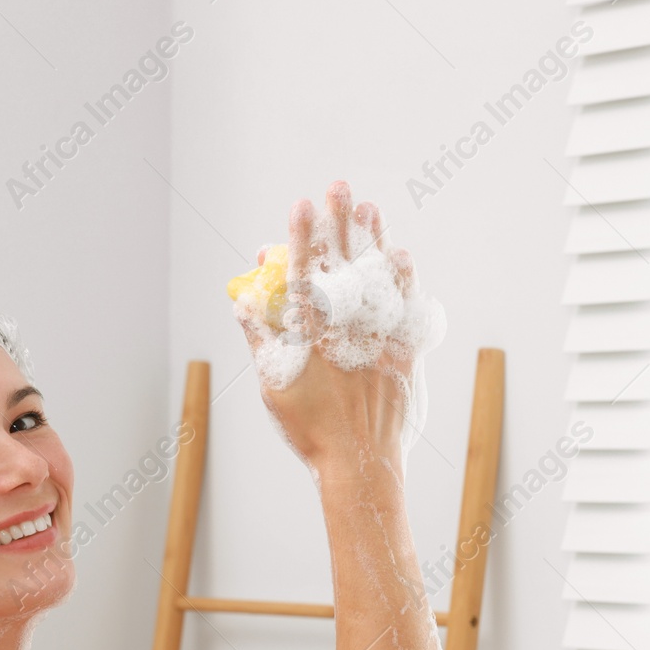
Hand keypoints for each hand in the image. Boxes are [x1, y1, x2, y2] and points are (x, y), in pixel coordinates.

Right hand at [235, 181, 420, 471]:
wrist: (358, 463)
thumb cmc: (309, 430)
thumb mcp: (273, 386)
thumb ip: (260, 340)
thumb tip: (244, 302)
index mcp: (308, 335)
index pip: (302, 274)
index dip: (300, 237)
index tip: (300, 203)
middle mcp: (344, 329)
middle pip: (341, 266)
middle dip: (338, 223)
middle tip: (338, 187)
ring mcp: (376, 338)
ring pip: (374, 279)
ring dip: (371, 240)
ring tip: (367, 207)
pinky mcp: (404, 351)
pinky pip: (405, 307)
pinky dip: (403, 279)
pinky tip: (399, 253)